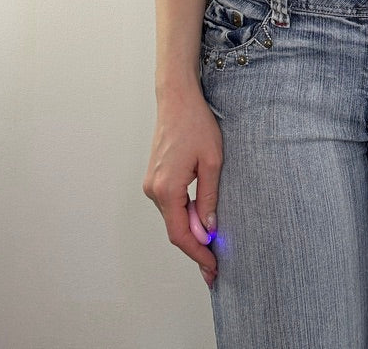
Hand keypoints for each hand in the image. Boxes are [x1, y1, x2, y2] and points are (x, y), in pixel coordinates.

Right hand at [143, 89, 222, 288]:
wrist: (177, 99)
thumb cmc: (196, 124)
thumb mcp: (212, 162)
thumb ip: (209, 198)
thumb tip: (209, 230)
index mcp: (167, 189)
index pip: (181, 234)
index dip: (198, 254)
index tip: (213, 267)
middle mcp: (153, 190)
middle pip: (175, 229)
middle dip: (196, 247)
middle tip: (215, 265)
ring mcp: (151, 183)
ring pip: (172, 218)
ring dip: (191, 231)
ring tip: (213, 245)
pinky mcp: (155, 177)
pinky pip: (170, 205)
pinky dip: (185, 216)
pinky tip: (201, 221)